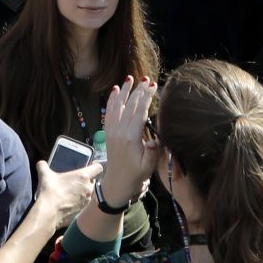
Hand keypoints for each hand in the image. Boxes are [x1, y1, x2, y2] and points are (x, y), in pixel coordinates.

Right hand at [33, 154, 101, 228]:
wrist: (49, 212)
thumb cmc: (50, 192)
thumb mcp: (44, 174)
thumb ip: (43, 166)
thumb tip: (41, 163)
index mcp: (83, 176)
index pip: (98, 167)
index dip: (95, 166)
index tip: (89, 166)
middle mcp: (89, 188)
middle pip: (93, 180)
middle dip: (87, 180)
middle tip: (76, 180)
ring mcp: (87, 200)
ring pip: (90, 192)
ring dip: (84, 191)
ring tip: (72, 192)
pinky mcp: (83, 210)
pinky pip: (84, 203)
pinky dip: (80, 202)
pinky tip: (69, 202)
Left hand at [99, 77, 156, 199]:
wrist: (117, 183)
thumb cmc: (135, 175)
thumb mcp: (147, 168)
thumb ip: (151, 153)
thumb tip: (154, 140)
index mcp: (130, 138)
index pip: (139, 112)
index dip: (146, 98)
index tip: (153, 86)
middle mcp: (119, 132)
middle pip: (129, 106)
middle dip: (138, 91)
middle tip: (147, 79)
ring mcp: (112, 131)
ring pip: (117, 106)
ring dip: (124, 91)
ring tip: (130, 79)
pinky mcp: (108, 133)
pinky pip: (109, 112)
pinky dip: (111, 100)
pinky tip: (115, 90)